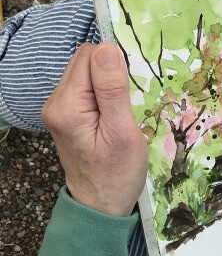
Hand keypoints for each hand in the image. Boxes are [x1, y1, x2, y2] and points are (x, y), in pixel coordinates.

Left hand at [42, 43, 147, 215]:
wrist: (101, 206)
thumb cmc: (117, 174)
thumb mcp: (122, 132)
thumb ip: (112, 89)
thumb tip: (107, 49)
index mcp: (67, 105)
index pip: (90, 56)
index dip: (115, 65)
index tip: (132, 88)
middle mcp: (55, 102)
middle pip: (85, 62)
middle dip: (111, 74)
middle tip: (129, 102)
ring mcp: (59, 109)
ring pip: (87, 74)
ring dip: (108, 85)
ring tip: (122, 112)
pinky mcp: (66, 116)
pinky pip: (86, 89)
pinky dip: (104, 95)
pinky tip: (114, 115)